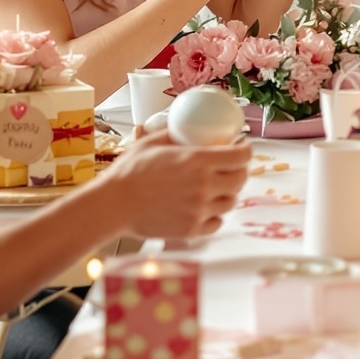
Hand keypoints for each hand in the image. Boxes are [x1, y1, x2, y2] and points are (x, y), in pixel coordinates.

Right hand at [104, 124, 247, 239]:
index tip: (242, 147)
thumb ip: (176, 135)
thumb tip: (188, 128)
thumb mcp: (152, 142)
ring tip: (215, 188)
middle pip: (240, 179)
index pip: (240, 156)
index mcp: (198, 161)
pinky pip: (216, 222)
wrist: (113, 205)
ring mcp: (199, 210)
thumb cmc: (129, 172)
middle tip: (231, 167)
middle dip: (240, 171)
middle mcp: (204, 186)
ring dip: (227, 193)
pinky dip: (214, 215)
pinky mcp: (192, 229)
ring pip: (230, 202)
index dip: (245, 150)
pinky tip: (204, 207)